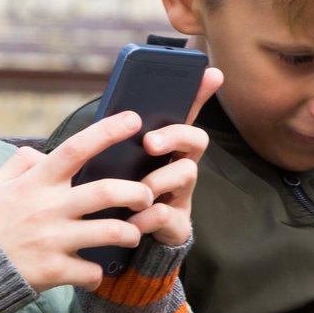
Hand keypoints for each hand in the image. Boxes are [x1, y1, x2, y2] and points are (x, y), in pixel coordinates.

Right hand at [0, 112, 156, 290]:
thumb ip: (20, 164)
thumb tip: (41, 153)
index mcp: (36, 183)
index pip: (75, 149)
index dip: (106, 131)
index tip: (132, 119)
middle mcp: (48, 208)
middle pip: (105, 192)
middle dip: (137, 191)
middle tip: (147, 194)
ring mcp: (52, 241)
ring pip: (111, 232)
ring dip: (131, 232)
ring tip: (133, 233)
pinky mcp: (54, 271)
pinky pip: (92, 272)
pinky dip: (99, 274)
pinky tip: (95, 273)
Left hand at [124, 67, 224, 247]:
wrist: (124, 240)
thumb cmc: (120, 193)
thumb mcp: (112, 163)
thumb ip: (110, 143)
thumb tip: (101, 119)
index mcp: (164, 146)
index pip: (184, 113)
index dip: (200, 93)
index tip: (211, 73)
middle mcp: (179, 165)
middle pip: (196, 139)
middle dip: (176, 136)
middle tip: (150, 142)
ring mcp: (181, 194)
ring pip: (186, 174)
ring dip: (159, 180)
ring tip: (138, 191)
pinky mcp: (177, 223)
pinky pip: (168, 214)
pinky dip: (147, 217)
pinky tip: (133, 220)